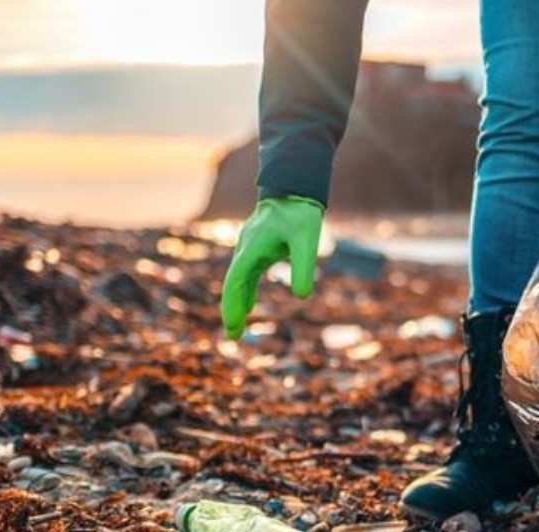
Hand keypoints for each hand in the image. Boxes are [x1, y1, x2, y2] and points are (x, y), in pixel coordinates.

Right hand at [219, 195, 323, 338]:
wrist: (294, 186)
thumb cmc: (300, 213)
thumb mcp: (307, 240)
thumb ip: (303, 266)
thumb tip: (302, 296)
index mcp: (252, 249)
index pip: (236, 282)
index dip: (233, 304)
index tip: (234, 325)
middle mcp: (245, 250)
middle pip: (233, 285)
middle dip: (232, 311)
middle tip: (233, 337)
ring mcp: (248, 249)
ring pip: (238, 281)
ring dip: (236, 304)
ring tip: (237, 328)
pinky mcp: (256, 248)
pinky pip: (246, 275)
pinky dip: (244, 292)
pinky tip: (249, 305)